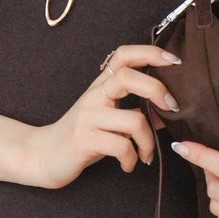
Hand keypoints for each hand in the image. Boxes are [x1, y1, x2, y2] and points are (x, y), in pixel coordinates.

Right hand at [24, 43, 183, 189]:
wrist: (44, 155)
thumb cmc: (84, 136)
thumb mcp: (108, 119)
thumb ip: (134, 110)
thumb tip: (169, 111)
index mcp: (100, 86)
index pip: (123, 55)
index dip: (150, 52)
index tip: (174, 61)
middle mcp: (93, 96)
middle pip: (128, 77)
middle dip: (157, 91)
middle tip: (172, 108)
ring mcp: (87, 117)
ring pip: (133, 120)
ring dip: (148, 142)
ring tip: (146, 155)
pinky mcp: (84, 140)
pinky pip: (122, 147)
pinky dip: (132, 159)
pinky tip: (129, 165)